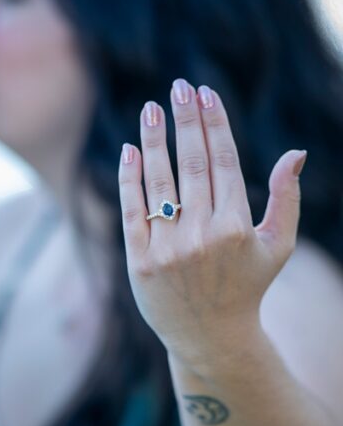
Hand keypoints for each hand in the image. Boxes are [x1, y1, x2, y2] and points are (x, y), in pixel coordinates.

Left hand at [118, 79, 306, 365]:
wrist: (210, 337)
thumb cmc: (247, 285)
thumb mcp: (278, 246)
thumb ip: (286, 199)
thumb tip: (296, 153)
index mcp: (237, 227)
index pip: (223, 162)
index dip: (214, 124)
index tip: (205, 94)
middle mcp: (202, 235)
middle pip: (192, 164)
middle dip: (185, 122)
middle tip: (178, 88)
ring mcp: (168, 248)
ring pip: (158, 182)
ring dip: (153, 141)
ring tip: (150, 109)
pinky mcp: (139, 261)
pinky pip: (131, 211)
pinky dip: (129, 179)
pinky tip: (128, 150)